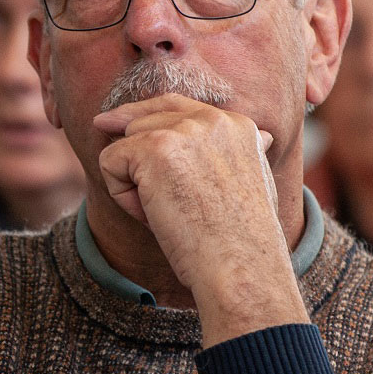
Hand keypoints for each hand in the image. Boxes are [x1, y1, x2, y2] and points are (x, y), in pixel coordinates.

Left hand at [92, 94, 304, 344]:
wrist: (240, 267)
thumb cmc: (245, 242)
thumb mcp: (256, 185)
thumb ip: (247, 154)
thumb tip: (262, 136)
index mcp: (238, 124)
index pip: (173, 105)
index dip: (139, 116)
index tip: (112, 123)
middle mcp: (213, 119)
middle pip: (140, 120)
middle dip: (138, 165)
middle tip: (167, 208)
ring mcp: (184, 130)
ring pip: (123, 145)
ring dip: (133, 186)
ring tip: (168, 214)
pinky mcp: (155, 147)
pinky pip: (109, 162)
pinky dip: (122, 197)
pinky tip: (154, 216)